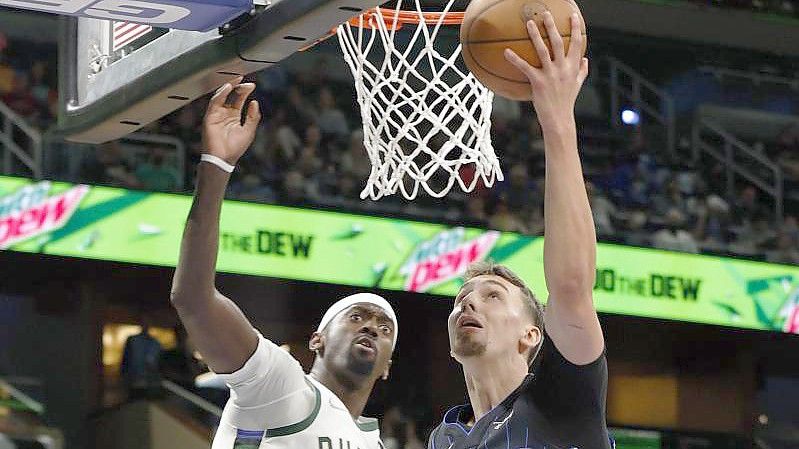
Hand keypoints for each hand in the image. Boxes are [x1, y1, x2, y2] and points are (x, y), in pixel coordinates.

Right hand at [202, 77, 260, 164]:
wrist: (223, 159)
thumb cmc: (235, 148)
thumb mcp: (249, 131)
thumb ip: (252, 117)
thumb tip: (254, 102)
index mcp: (234, 116)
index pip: (239, 99)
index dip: (245, 91)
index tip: (252, 85)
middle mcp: (224, 113)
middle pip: (230, 95)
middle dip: (238, 86)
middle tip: (245, 81)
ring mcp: (216, 114)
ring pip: (221, 96)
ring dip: (229, 87)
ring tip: (237, 81)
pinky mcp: (209, 116)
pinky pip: (214, 102)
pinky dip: (220, 94)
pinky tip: (228, 88)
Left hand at [504, 12, 587, 131]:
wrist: (559, 119)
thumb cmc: (566, 102)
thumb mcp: (578, 85)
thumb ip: (582, 71)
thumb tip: (585, 59)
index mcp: (573, 67)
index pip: (577, 43)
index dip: (575, 28)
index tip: (572, 16)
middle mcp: (563, 68)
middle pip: (558, 42)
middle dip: (552, 26)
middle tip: (545, 13)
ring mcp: (551, 75)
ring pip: (543, 50)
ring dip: (535, 35)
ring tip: (529, 23)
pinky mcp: (538, 82)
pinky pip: (525, 67)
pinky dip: (515, 59)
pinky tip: (506, 51)